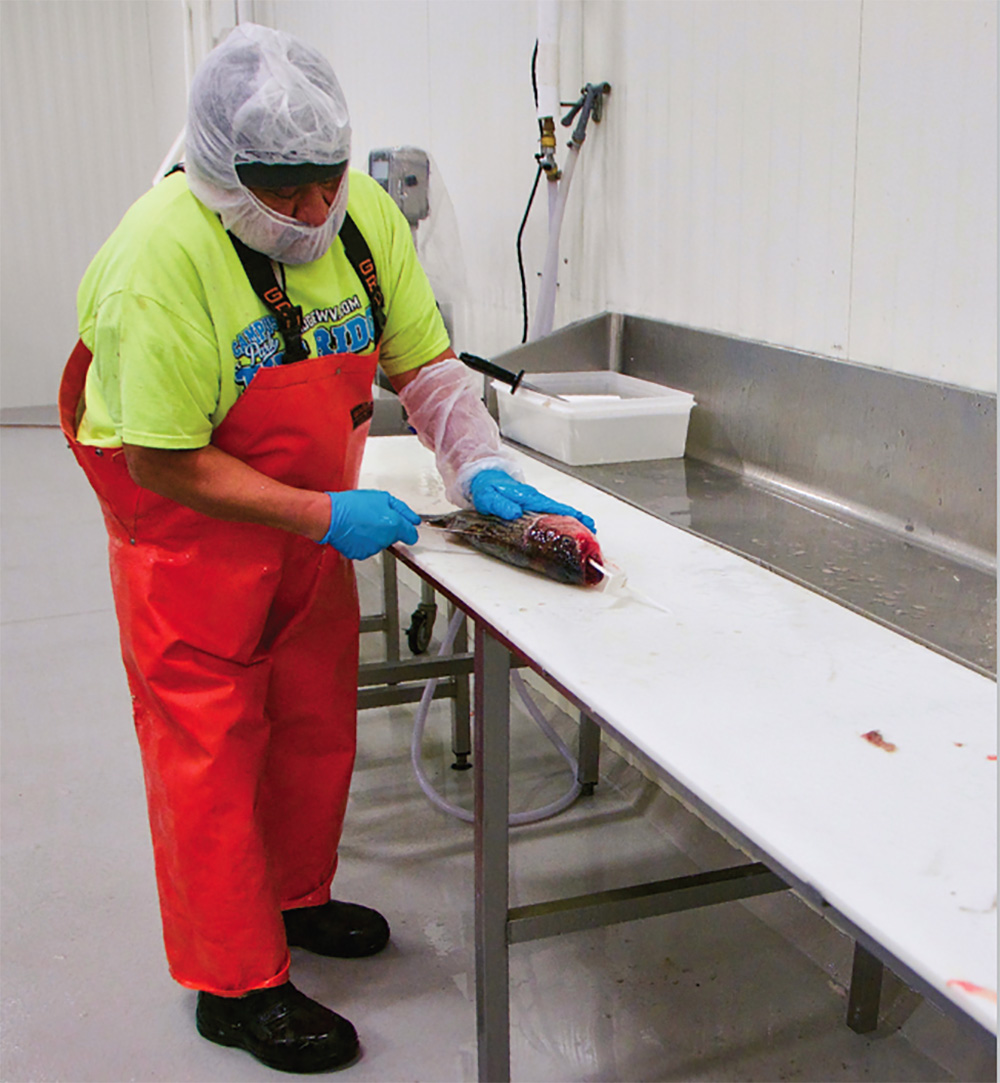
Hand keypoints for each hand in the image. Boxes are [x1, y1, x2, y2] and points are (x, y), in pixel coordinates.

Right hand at [321, 490, 420, 559]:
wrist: (330, 516)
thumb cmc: (352, 505)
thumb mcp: (381, 498)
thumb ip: (401, 509)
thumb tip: (413, 519)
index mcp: (394, 525)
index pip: (411, 536)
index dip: (408, 531)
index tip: (406, 529)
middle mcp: (385, 540)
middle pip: (393, 538)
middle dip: (387, 529)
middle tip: (373, 517)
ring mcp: (372, 549)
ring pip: (379, 543)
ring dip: (373, 535)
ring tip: (361, 522)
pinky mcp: (360, 554)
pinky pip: (365, 548)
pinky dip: (362, 541)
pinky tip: (355, 531)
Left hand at [468, 470, 595, 531]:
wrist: (481, 477)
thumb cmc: (486, 487)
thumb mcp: (489, 497)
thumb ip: (500, 504)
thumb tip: (514, 513)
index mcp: (528, 497)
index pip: (554, 507)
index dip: (570, 516)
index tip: (584, 523)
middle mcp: (535, 499)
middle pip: (561, 511)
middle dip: (578, 520)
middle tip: (592, 531)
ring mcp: (534, 503)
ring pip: (556, 513)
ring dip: (571, 522)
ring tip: (585, 533)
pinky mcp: (531, 507)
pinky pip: (549, 514)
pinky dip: (560, 520)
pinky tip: (564, 528)